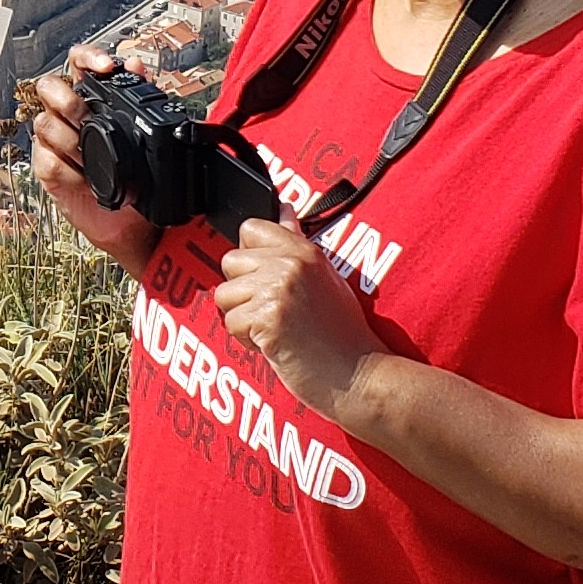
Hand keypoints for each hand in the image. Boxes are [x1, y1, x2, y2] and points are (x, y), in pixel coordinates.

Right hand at [32, 50, 160, 277]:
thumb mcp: (146, 133)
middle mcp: (68, 116)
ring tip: (89, 155)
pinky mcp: (49, 171)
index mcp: (90, 99)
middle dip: (68, 101)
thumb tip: (137, 64)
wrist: (133, 222)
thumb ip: (142, 95)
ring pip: (44, 124)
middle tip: (86, 118)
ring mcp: (56, 143)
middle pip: (48, 87)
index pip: (77, 63)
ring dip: (69, 139)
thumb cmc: (138, 176)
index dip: (86, 57)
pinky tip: (84, 177)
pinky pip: (46, 160)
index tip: (104, 68)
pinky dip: (67, 169)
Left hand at [214, 213, 387, 420]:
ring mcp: (278, 288)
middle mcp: (291, 263)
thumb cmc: (340, 334)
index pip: (251, 228)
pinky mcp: (268, 317)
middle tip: (275, 313)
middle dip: (242, 292)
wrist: (358, 374)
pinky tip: (277, 345)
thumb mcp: (324, 277)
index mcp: (304, 250)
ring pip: (225, 295)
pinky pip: (231, 323)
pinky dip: (248, 341)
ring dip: (243, 319)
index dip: (249, 257)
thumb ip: (295, 243)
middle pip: (230, 261)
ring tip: (278, 330)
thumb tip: (282, 209)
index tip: (265, 280)